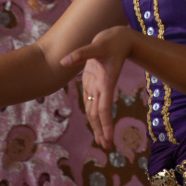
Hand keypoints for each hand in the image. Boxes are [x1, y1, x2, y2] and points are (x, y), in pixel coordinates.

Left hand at [61, 26, 134, 148]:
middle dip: (103, 131)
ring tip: (102, 141)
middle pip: (100, 113)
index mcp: (105, 82)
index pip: (104, 108)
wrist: (121, 38)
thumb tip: (63, 61)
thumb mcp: (97, 45)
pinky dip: (94, 114)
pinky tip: (94, 122)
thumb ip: (81, 53)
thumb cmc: (111, 41)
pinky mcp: (94, 81)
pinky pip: (93, 101)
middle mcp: (102, 86)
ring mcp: (98, 85)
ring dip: (99, 125)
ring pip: (96, 109)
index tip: (108, 139)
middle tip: (106, 147)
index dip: (106, 124)